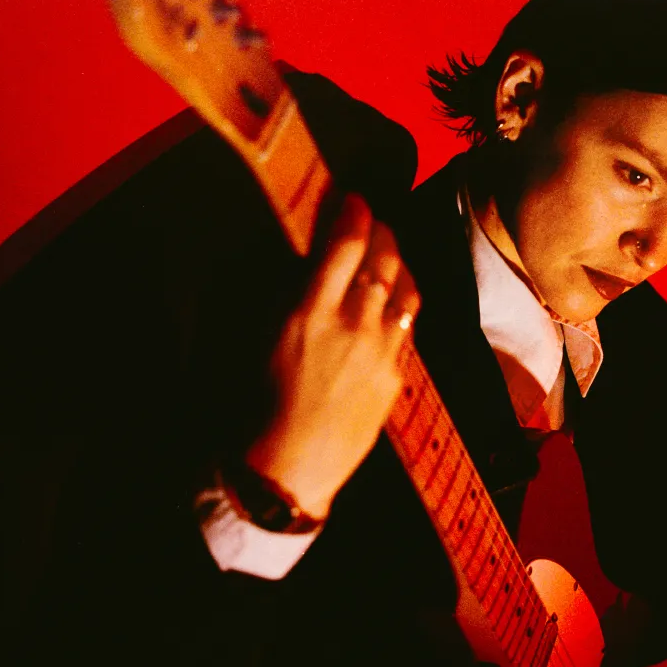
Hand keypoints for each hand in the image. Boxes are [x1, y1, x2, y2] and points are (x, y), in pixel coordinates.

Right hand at [241, 194, 420, 520]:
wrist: (288, 469)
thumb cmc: (259, 404)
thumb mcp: (263, 336)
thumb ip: (291, 293)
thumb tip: (310, 258)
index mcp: (311, 312)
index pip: (346, 244)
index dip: (355, 212)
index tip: (354, 197)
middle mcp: (354, 326)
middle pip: (385, 258)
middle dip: (382, 230)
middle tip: (374, 218)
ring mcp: (382, 352)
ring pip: (407, 289)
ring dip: (400, 262)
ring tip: (389, 253)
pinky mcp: (397, 377)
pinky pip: (407, 326)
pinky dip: (402, 303)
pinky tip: (392, 301)